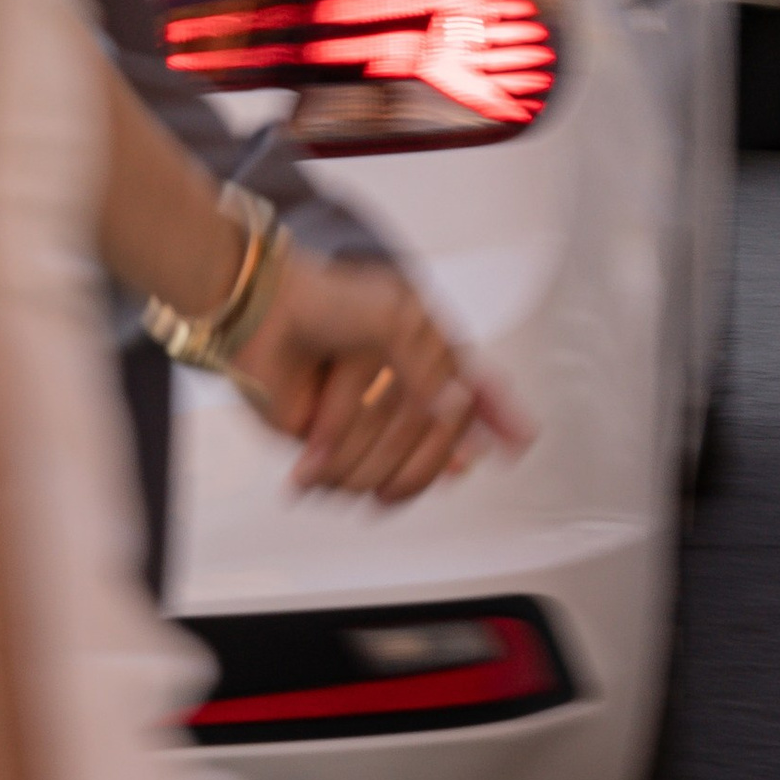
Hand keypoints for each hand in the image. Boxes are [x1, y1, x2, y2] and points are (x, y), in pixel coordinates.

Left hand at [227, 252, 532, 504]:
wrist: (261, 315)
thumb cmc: (326, 299)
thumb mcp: (397, 317)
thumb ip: (433, 368)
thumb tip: (457, 409)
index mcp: (429, 354)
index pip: (479, 394)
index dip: (501, 418)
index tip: (518, 441)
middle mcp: (405, 392)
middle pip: (436, 447)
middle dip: (403, 439)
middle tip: (381, 414)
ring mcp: (370, 424)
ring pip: (388, 471)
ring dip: (353, 448)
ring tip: (329, 419)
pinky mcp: (334, 449)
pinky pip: (351, 481)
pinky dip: (328, 467)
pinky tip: (314, 461)